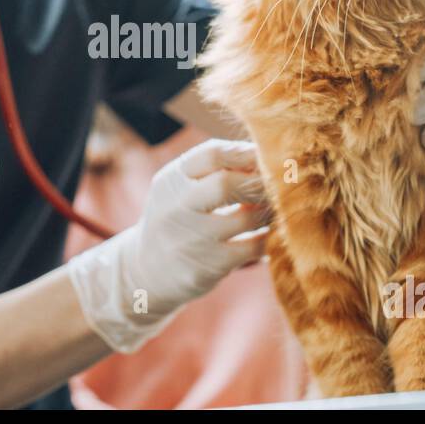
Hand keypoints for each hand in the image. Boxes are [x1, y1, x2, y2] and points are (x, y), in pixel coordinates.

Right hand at [67, 139, 269, 352]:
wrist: (146, 270)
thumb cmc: (176, 217)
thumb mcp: (178, 187)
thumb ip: (213, 168)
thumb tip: (266, 153)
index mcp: (171, 180)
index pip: (212, 154)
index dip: (246, 153)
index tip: (265, 158)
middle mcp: (176, 208)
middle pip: (226, 184)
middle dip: (259, 181)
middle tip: (278, 184)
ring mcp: (192, 240)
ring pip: (247, 218)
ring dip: (270, 210)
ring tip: (276, 206)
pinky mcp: (209, 267)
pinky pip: (254, 247)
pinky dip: (270, 237)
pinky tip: (272, 232)